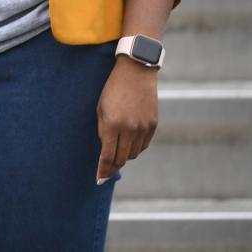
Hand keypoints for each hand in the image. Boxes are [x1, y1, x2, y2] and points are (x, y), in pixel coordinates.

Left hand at [95, 57, 158, 182]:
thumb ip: (103, 131)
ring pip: (133, 154)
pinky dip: (135, 148)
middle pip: (122, 158)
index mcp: (113, 124)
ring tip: (117, 154)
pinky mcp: (153, 125)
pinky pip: (143, 145)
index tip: (99, 178)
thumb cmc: (113, 89)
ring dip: (124, 156)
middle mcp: (130, 128)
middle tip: (106, 172)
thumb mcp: (101, 108)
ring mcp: (143, 127)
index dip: (103, 169)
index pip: (108, 155)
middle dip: (113, 167)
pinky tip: (129, 144)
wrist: (136, 72)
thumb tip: (106, 152)